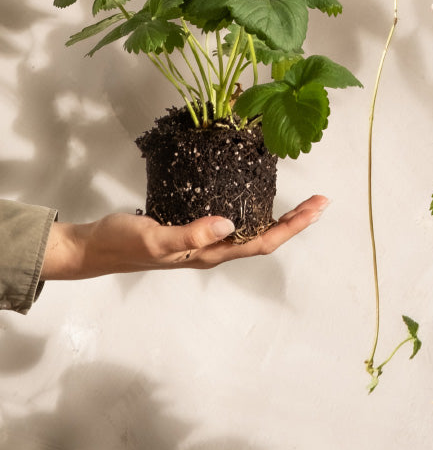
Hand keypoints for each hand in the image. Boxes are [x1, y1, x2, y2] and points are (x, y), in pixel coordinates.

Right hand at [41, 194, 328, 279]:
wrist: (94, 248)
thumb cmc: (123, 243)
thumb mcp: (155, 238)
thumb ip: (190, 232)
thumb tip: (229, 224)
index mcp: (209, 253)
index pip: (261, 242)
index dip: (292, 226)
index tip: (316, 207)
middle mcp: (212, 249)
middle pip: (264, 236)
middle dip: (295, 220)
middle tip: (320, 200)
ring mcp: (203, 240)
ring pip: (251, 229)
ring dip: (278, 216)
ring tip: (300, 200)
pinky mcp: (192, 228)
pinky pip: (232, 220)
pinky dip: (251, 208)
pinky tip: (254, 195)